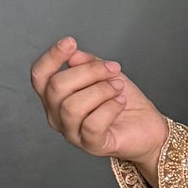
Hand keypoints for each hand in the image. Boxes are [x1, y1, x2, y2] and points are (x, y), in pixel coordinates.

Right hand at [31, 36, 168, 171]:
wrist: (148, 126)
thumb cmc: (122, 100)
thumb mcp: (104, 74)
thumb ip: (85, 63)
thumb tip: (72, 55)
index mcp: (55, 96)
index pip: (39, 75)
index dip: (51, 57)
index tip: (70, 42)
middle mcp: (57, 116)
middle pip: (56, 87)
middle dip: (89, 72)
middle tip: (113, 69)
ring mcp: (72, 133)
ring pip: (72, 106)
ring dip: (101, 90)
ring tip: (118, 87)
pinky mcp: (91, 145)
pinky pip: (92, 124)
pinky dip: (110, 108)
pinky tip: (121, 102)